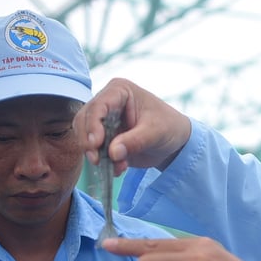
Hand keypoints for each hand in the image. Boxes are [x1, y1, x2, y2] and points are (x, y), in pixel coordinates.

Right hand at [75, 78, 191, 174]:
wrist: (176, 142)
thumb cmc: (169, 127)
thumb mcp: (156, 132)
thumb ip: (134, 141)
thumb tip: (112, 153)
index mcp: (119, 91)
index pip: (98, 105)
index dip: (93, 124)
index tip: (95, 144)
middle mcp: (107, 103)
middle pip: (84, 120)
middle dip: (88, 141)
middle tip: (96, 160)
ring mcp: (104, 121)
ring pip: (85, 136)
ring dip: (96, 153)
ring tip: (115, 167)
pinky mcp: (105, 138)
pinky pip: (95, 150)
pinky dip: (103, 161)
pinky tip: (119, 169)